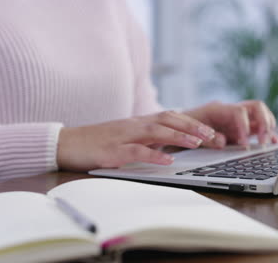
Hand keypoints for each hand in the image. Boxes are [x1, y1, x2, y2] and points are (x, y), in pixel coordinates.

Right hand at [56, 111, 215, 170]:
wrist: (66, 143)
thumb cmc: (97, 142)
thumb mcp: (125, 137)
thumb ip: (146, 138)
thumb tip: (169, 144)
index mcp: (137, 122)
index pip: (169, 117)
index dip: (191, 122)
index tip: (209, 130)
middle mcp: (133, 125)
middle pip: (168, 120)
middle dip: (192, 126)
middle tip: (212, 135)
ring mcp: (122, 137)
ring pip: (155, 132)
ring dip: (178, 136)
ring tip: (197, 143)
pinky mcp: (111, 151)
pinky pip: (135, 151)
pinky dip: (154, 155)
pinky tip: (168, 160)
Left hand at [184, 100, 277, 147]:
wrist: (178, 128)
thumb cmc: (182, 129)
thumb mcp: (189, 133)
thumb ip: (207, 138)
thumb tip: (223, 142)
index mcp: (218, 109)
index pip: (239, 111)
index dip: (244, 126)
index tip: (244, 143)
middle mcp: (231, 111)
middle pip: (256, 107)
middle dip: (264, 123)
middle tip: (264, 141)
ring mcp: (238, 119)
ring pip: (261, 114)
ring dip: (268, 126)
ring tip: (268, 142)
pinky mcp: (241, 128)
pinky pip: (259, 126)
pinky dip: (267, 132)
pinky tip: (272, 142)